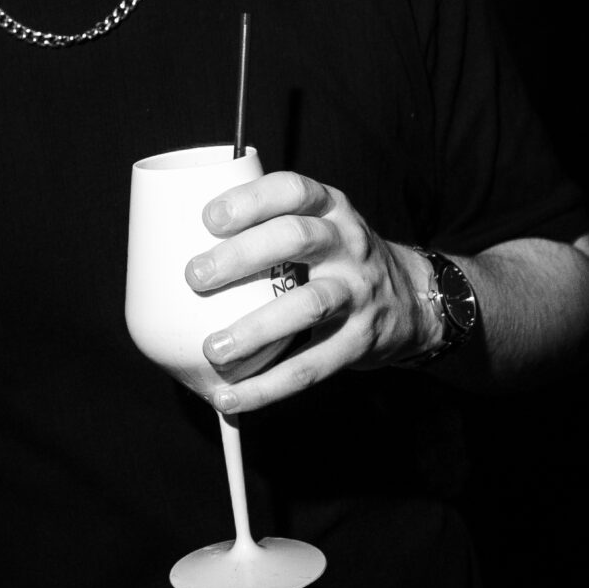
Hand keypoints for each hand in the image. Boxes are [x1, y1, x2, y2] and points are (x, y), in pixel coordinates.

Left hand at [184, 170, 426, 412]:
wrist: (413, 300)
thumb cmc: (337, 261)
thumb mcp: (317, 228)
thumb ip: (266, 233)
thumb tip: (175, 254)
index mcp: (329, 208)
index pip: (293, 190)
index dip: (251, 200)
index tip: (209, 218)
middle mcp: (347, 242)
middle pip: (297, 237)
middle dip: (242, 255)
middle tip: (196, 276)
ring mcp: (358, 291)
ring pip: (309, 304)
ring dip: (256, 328)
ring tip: (214, 349)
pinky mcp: (360, 339)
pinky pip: (312, 365)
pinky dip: (268, 386)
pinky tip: (231, 398)